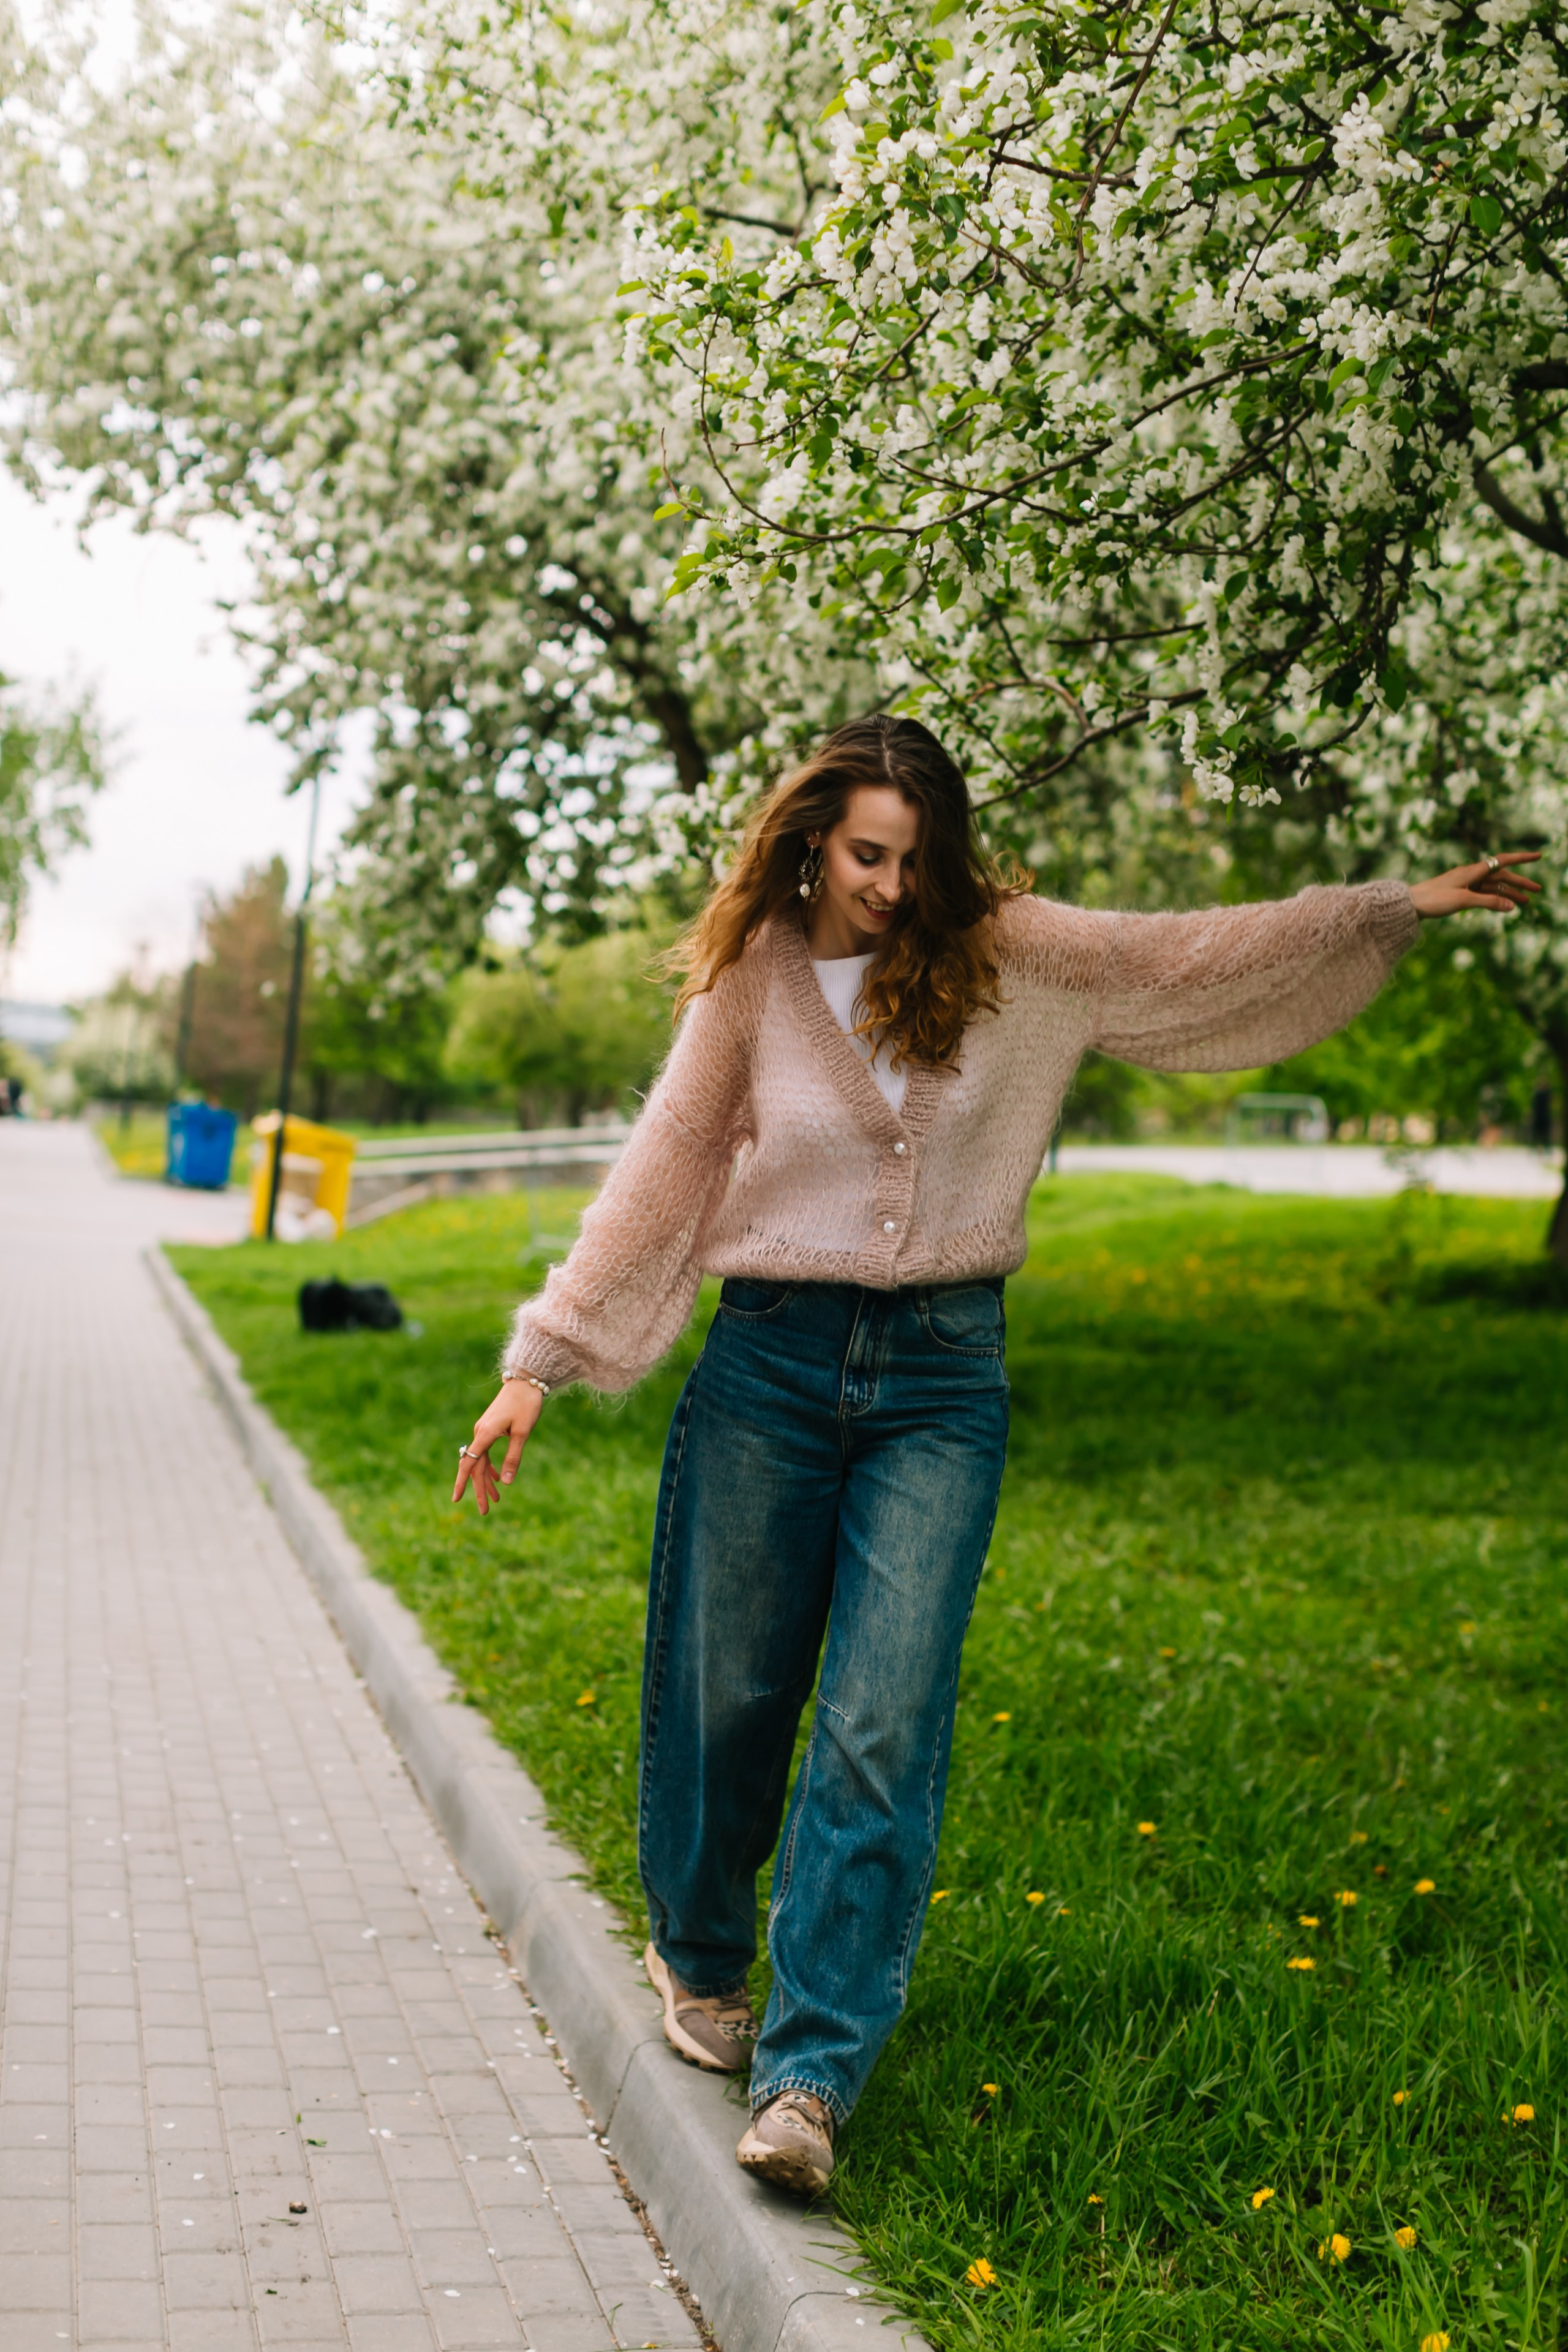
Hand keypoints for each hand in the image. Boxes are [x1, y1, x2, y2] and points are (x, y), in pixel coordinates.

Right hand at [452, 1378, 544, 1515]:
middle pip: (476, 1467)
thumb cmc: (526, 1404)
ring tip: (496, 1499)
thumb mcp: (523, 1433)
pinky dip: (492, 1467)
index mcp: (485, 1434)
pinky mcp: (490, 1428)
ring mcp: (485, 1431)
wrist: (526, 1380)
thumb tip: (507, 1483)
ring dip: (488, 1480)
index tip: (456, 1499)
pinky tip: (499, 1479)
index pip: (469, 1463)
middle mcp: (481, 1433)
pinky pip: (486, 1453)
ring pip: (482, 1461)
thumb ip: (513, 1458)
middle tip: (486, 1511)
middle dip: (480, 1489)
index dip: (461, 1483)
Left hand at [1409, 850, 1542, 918]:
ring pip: (1493, 887)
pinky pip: (1483, 894)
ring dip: (1510, 893)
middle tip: (1538, 890)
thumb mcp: (1463, 901)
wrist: (1410, 904)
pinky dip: (1496, 898)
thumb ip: (1488, 902)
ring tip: (1526, 902)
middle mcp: (1471, 874)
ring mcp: (1466, 884)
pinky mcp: (1460, 893)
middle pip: (1501, 876)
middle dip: (1520, 882)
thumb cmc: (1434, 899)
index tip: (1538, 856)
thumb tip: (1512, 906)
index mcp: (1472, 871)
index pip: (1503, 861)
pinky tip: (1505, 905)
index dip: (1522, 858)